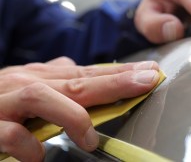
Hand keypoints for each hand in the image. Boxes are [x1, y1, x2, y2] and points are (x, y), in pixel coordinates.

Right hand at [0, 57, 159, 161]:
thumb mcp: (28, 84)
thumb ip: (52, 79)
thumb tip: (75, 67)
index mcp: (41, 77)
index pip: (88, 73)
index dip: (119, 73)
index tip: (148, 73)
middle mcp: (28, 84)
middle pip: (78, 81)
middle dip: (114, 81)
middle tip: (146, 80)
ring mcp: (8, 103)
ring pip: (45, 98)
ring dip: (73, 117)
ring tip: (89, 138)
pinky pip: (13, 136)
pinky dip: (30, 147)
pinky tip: (39, 156)